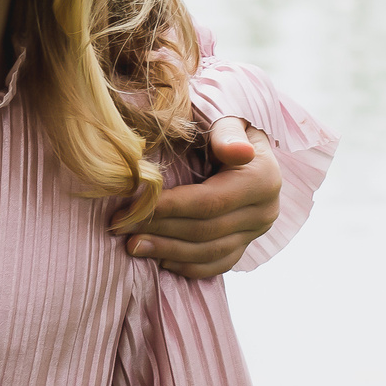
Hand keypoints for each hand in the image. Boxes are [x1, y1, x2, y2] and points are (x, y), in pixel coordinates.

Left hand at [115, 117, 280, 279]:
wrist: (245, 142)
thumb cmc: (226, 127)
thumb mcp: (228, 120)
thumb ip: (228, 133)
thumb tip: (238, 152)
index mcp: (262, 179)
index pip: (209, 202)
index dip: (168, 208)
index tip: (131, 208)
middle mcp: (264, 210)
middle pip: (205, 230)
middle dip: (160, 231)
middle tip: (121, 229)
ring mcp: (256, 231)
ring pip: (210, 252)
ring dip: (167, 252)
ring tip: (132, 245)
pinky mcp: (246, 244)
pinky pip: (218, 264)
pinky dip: (188, 266)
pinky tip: (160, 261)